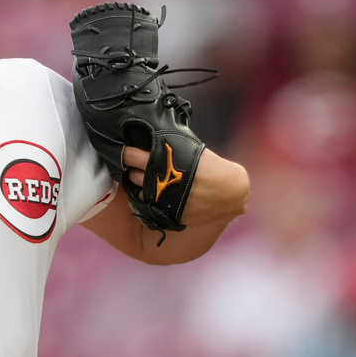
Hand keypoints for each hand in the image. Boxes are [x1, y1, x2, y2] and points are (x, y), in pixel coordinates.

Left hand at [122, 146, 248, 225]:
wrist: (231, 192)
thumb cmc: (212, 167)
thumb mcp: (189, 150)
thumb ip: (169, 149)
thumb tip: (153, 142)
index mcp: (163, 162)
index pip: (131, 156)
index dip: (126, 153)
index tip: (125, 153)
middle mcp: (159, 182)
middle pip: (132, 175)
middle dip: (134, 170)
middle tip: (138, 167)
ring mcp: (162, 200)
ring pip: (140, 192)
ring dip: (142, 186)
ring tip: (150, 181)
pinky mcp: (167, 214)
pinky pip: (151, 206)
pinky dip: (153, 200)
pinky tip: (158, 194)